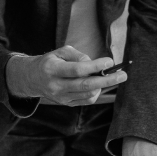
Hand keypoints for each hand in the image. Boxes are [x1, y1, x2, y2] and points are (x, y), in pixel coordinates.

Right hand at [5, 45, 126, 105]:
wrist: (33, 79)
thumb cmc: (51, 61)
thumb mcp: (60, 52)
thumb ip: (77, 56)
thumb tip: (93, 63)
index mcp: (53, 69)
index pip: (77, 70)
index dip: (95, 66)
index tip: (110, 62)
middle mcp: (56, 85)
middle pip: (86, 85)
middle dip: (107, 80)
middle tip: (123, 75)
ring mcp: (61, 97)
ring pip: (89, 94)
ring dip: (103, 86)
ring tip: (110, 77)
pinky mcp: (66, 103)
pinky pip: (87, 100)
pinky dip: (97, 92)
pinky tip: (100, 84)